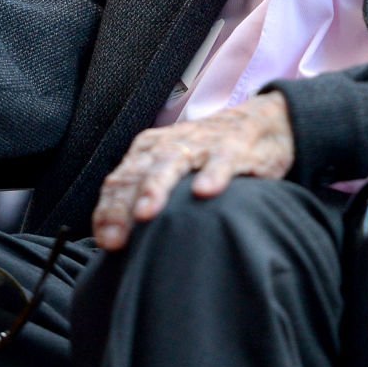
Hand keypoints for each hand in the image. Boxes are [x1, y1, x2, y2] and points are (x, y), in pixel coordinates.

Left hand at [92, 91, 294, 249]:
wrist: (260, 122)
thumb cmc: (207, 155)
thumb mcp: (173, 171)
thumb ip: (146, 198)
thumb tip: (116, 244)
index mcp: (148, 152)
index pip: (120, 182)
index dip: (109, 212)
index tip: (107, 244)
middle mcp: (169, 145)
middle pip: (139, 175)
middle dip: (123, 206)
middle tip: (116, 239)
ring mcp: (202, 144)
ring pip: (172, 163)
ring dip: (156, 186)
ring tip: (146, 212)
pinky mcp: (234, 145)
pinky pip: (222, 159)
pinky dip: (212, 174)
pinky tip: (205, 191)